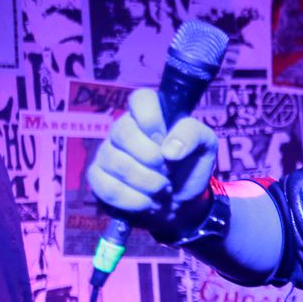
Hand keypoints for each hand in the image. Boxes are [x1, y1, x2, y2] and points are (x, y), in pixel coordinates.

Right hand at [86, 88, 218, 231]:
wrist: (183, 202)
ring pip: (116, 163)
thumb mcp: (205, 146)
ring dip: (148, 183)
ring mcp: (107, 152)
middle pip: (122, 132)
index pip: (141, 98)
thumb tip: (169, 149)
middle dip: (152, 158)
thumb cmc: (190, 166)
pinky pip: (107, 187)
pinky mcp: (97, 178)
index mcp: (151, 114)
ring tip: (164, 189)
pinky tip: (149, 202)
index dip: (149, 118)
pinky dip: (134, 200)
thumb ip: (193, 135)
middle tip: (169, 171)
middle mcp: (124, 128)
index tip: (162, 139)